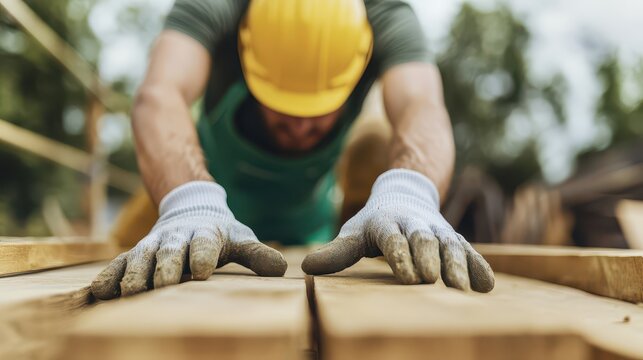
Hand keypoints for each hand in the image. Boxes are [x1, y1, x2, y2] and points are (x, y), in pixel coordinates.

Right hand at [91, 181, 286, 298]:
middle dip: (166, 267)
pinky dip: (109, 277)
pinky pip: (118, 264)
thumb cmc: (220, 234)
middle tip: (164, 285)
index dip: (202, 256)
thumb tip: (282, 269)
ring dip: (134, 274)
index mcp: (205, 234)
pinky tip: (99, 294)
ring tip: (130, 294)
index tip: (202, 272)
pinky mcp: (134, 254)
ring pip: (140, 257)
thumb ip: (257, 254)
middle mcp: (175, 238)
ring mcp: (152, 245)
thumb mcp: (240, 239)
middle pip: (169, 252)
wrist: (191, 209)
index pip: (204, 244)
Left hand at [302, 169, 493, 291]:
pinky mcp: (453, 238)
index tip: (406, 276)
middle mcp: (414, 223)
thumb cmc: (374, 222)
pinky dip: (478, 266)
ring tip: (461, 287)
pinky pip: (469, 250)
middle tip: (433, 280)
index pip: (392, 238)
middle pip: (423, 239)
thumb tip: (306, 269)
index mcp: (386, 222)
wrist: (405, 194)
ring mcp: (437, 230)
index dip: (399, 255)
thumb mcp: (354, 232)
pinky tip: (487, 286)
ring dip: (457, 264)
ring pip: (449, 244)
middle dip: (429, 258)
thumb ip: (336, 252)